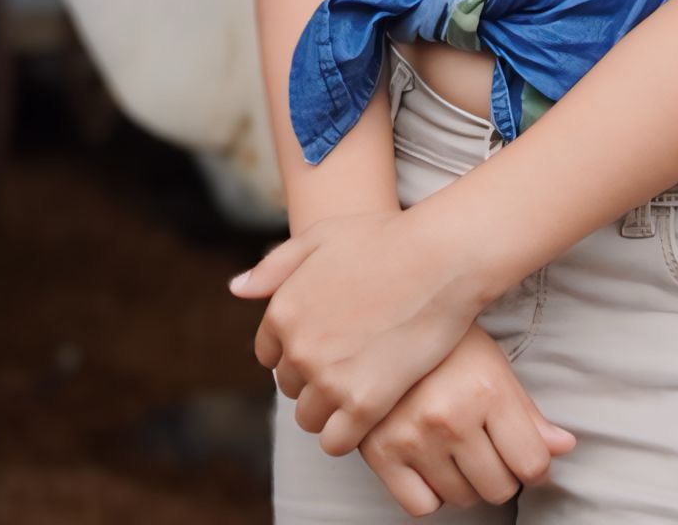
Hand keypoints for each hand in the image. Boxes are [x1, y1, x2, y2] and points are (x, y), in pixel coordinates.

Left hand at [231, 203, 498, 451]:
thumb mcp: (321, 237)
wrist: (441, 258)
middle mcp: (298, 348)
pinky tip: (369, 415)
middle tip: (353, 365)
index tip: (331, 346)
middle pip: (291, 388)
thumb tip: (236, 289)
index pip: (271, 356)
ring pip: (309, 419)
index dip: (300, 352)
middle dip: (316, 379)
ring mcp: (329, 378)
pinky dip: (347, 435)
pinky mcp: (363, 403)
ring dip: (330, 410)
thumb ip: (275, 266)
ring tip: (361, 390)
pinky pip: (335, 442)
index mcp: (283, 311)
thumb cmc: (386, 239)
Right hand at [356, 327, 571, 513]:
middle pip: (499, 488)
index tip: (527, 459)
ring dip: (466, 483)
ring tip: (457, 451)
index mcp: (487, 391)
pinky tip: (430, 465)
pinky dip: (430, 494)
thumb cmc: (444, 346)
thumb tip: (564, 447)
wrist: (380, 325)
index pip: (532, 464)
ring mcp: (413, 439)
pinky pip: (421, 506)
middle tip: (489, 450)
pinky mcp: (380, 454)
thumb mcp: (493, 366)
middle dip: (501, 474)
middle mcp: (450, 418)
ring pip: (462, 499)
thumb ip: (529, 413)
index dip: (536, 467)